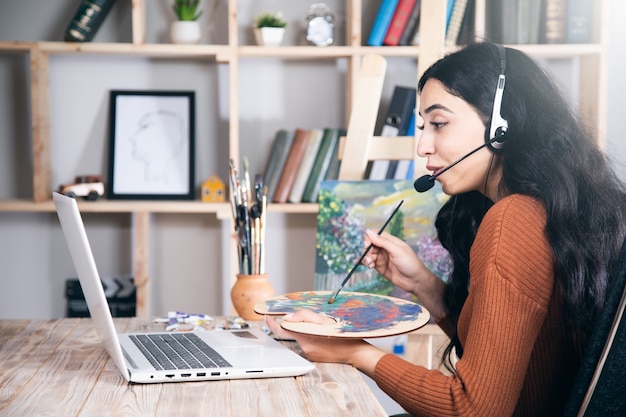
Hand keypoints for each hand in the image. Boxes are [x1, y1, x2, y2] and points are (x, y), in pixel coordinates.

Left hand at [264, 310, 384, 376]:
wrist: (355, 353)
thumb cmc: (341, 335)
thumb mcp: (323, 319)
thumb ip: (303, 316)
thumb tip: (288, 318)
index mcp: (304, 336)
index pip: (281, 329)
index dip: (271, 323)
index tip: (266, 316)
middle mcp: (304, 346)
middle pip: (293, 332)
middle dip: (296, 325)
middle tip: (303, 320)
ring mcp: (309, 353)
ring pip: (301, 337)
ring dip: (306, 331)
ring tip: (323, 329)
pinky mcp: (314, 357)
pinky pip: (308, 344)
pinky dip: (312, 338)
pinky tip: (324, 337)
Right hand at [361, 230, 448, 322]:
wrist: (415, 282)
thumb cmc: (411, 264)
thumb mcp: (398, 251)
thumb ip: (383, 242)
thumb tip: (369, 232)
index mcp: (391, 241)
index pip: (375, 234)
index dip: (369, 238)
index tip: (368, 245)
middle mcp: (385, 248)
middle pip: (369, 244)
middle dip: (367, 250)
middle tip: (370, 258)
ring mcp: (382, 257)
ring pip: (368, 253)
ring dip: (365, 258)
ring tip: (370, 264)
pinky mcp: (379, 267)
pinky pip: (368, 262)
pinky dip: (364, 262)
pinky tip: (364, 264)